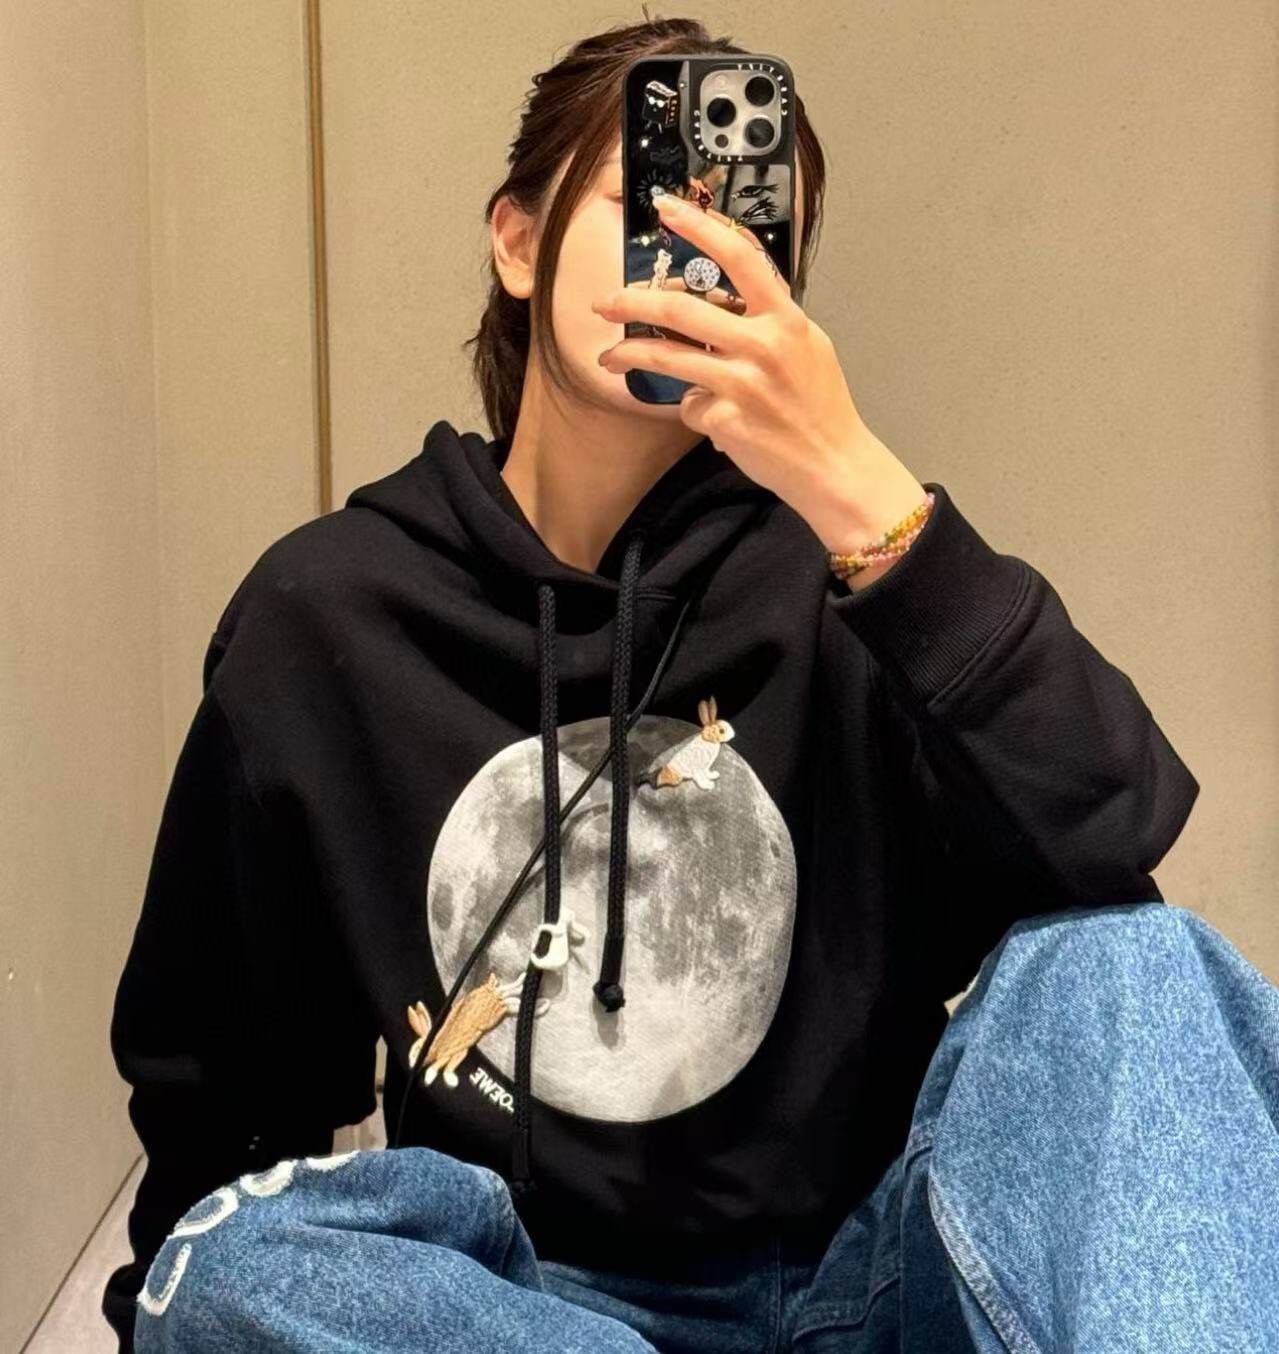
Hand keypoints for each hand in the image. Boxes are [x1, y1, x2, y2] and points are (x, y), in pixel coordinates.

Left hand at [592, 191, 878, 512]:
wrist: (834, 465)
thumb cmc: (821, 409)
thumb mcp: (807, 346)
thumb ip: (769, 320)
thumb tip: (728, 300)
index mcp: (785, 318)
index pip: (738, 255)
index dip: (698, 225)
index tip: (666, 206)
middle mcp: (763, 345)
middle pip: (680, 307)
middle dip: (632, 302)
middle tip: (605, 302)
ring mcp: (743, 384)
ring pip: (668, 356)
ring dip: (629, 353)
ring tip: (610, 357)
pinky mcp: (727, 420)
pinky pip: (689, 406)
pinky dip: (694, 411)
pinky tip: (712, 420)